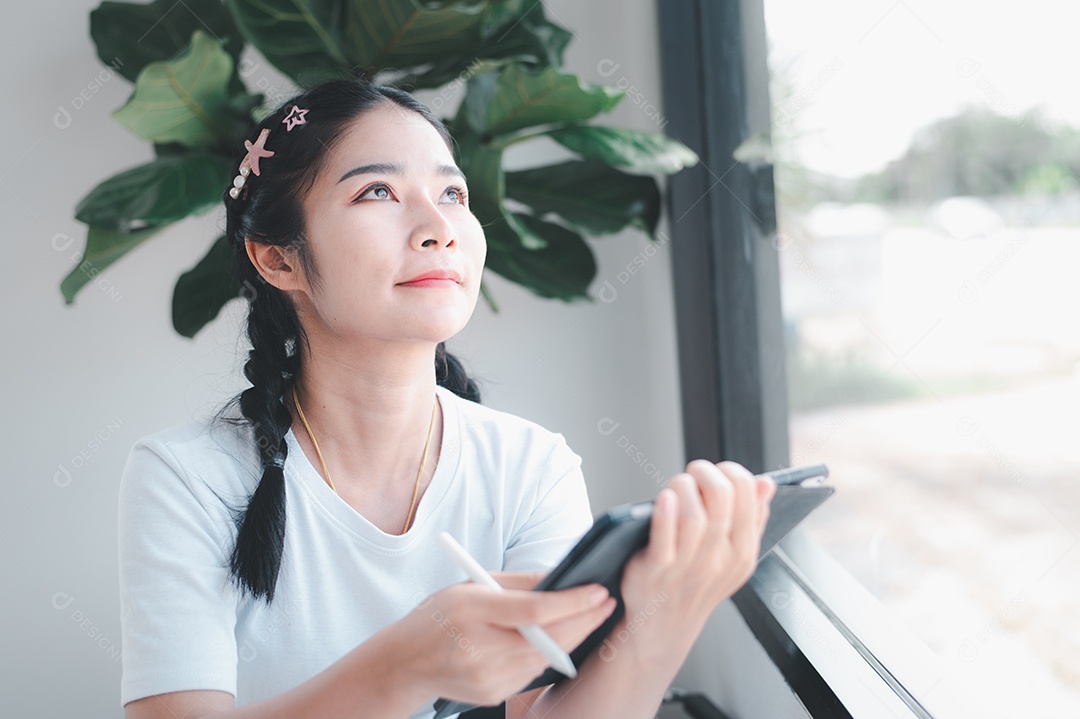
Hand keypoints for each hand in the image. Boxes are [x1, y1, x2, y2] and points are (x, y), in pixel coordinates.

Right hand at [394, 573, 616, 705]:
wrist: (404, 665)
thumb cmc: (438, 617)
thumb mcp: (471, 585)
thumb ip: (519, 583)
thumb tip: (561, 577)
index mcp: (472, 611)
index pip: (535, 610)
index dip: (572, 602)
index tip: (598, 590)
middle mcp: (480, 649)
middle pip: (548, 639)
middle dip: (584, 620)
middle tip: (606, 603)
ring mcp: (487, 678)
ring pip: (546, 658)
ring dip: (573, 637)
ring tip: (590, 616)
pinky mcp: (493, 695)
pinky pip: (532, 672)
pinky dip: (548, 654)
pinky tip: (558, 638)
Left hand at [618, 461, 774, 655]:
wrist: (664, 624)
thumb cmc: (696, 580)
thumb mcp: (733, 555)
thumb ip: (752, 519)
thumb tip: (766, 483)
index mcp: (743, 551)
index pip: (747, 495)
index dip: (732, 471)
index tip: (718, 470)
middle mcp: (719, 560)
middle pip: (720, 498)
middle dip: (705, 473)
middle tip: (694, 471)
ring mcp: (688, 567)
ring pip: (693, 516)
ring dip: (683, 487)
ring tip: (677, 485)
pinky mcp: (657, 571)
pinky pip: (664, 540)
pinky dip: (664, 515)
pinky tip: (664, 498)